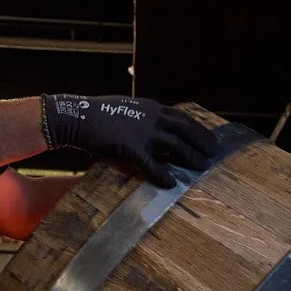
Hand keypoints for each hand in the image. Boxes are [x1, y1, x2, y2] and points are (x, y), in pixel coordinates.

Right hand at [39, 94, 220, 187]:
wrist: (77, 116)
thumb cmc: (99, 114)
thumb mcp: (127, 109)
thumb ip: (143, 118)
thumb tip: (155, 129)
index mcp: (151, 107)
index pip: (182, 117)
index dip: (197, 128)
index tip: (208, 137)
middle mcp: (152, 117)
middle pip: (185, 129)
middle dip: (201, 142)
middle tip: (213, 153)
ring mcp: (143, 132)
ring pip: (175, 145)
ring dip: (190, 157)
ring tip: (202, 167)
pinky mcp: (133, 148)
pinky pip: (153, 165)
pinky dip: (163, 175)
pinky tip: (172, 184)